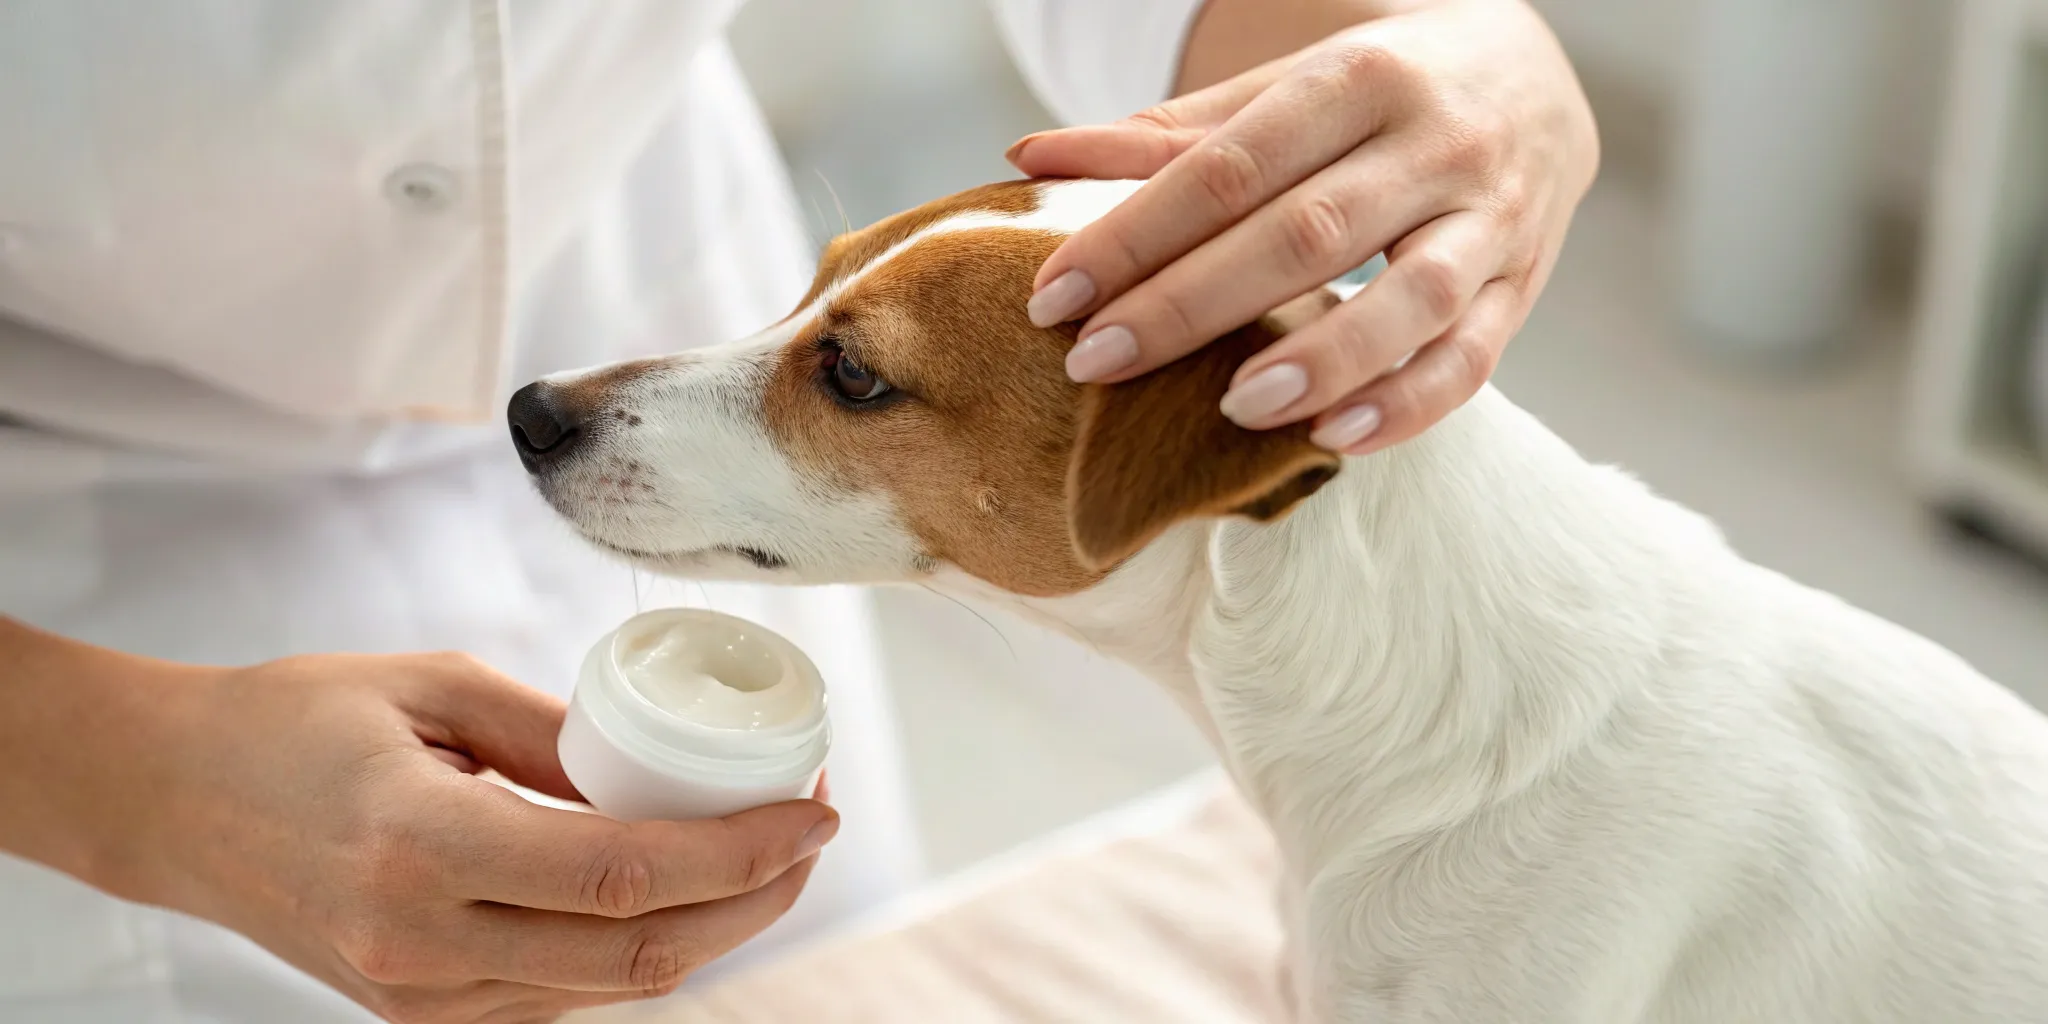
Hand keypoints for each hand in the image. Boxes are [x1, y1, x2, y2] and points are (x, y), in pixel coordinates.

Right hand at [39, 642, 835, 1022]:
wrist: (173, 801)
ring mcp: (417, 994)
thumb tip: (668, 768)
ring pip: (611, 985)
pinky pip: (561, 993)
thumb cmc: (293, 722)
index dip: (743, 853)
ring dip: (709, 930)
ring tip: (763, 855)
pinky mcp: (418, 1011)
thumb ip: (556, 734)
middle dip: (755, 901)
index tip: (814, 809)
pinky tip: (680, 892)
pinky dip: (637, 948)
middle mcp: (421, 944)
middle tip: (810, 833)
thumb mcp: (432, 687)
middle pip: (641, 951)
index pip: (626, 875)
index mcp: (422, 848)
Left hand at [1009, 0, 1597, 454]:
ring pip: (1411, 296)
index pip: (1231, 165)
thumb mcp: (1280, 94)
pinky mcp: (1521, 288)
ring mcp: (1490, 218)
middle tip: (1095, 362)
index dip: (1137, 233)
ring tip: (1231, 408)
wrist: (1534, 79)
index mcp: (1357, 79)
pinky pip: (1471, 359)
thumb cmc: (1373, 99)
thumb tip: (1027, 160)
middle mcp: (1433, 143)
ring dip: (1321, 357)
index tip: (1053, 295)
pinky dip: (1405, 405)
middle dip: (1192, 303)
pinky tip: (1331, 439)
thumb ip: (1164, 137)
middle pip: (1305, 231)